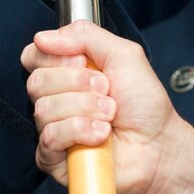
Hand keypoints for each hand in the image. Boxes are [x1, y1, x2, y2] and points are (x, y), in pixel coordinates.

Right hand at [23, 22, 193, 193]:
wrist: (159, 144)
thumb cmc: (144, 104)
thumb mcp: (123, 54)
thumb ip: (84, 36)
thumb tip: (42, 37)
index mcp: (66, 73)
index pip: (33, 56)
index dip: (55, 57)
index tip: (84, 62)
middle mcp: (56, 99)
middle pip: (37, 82)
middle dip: (78, 83)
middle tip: (107, 90)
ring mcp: (54, 129)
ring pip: (44, 109)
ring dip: (85, 108)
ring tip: (109, 115)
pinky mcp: (54, 158)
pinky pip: (50, 137)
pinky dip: (79, 131)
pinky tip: (100, 134)